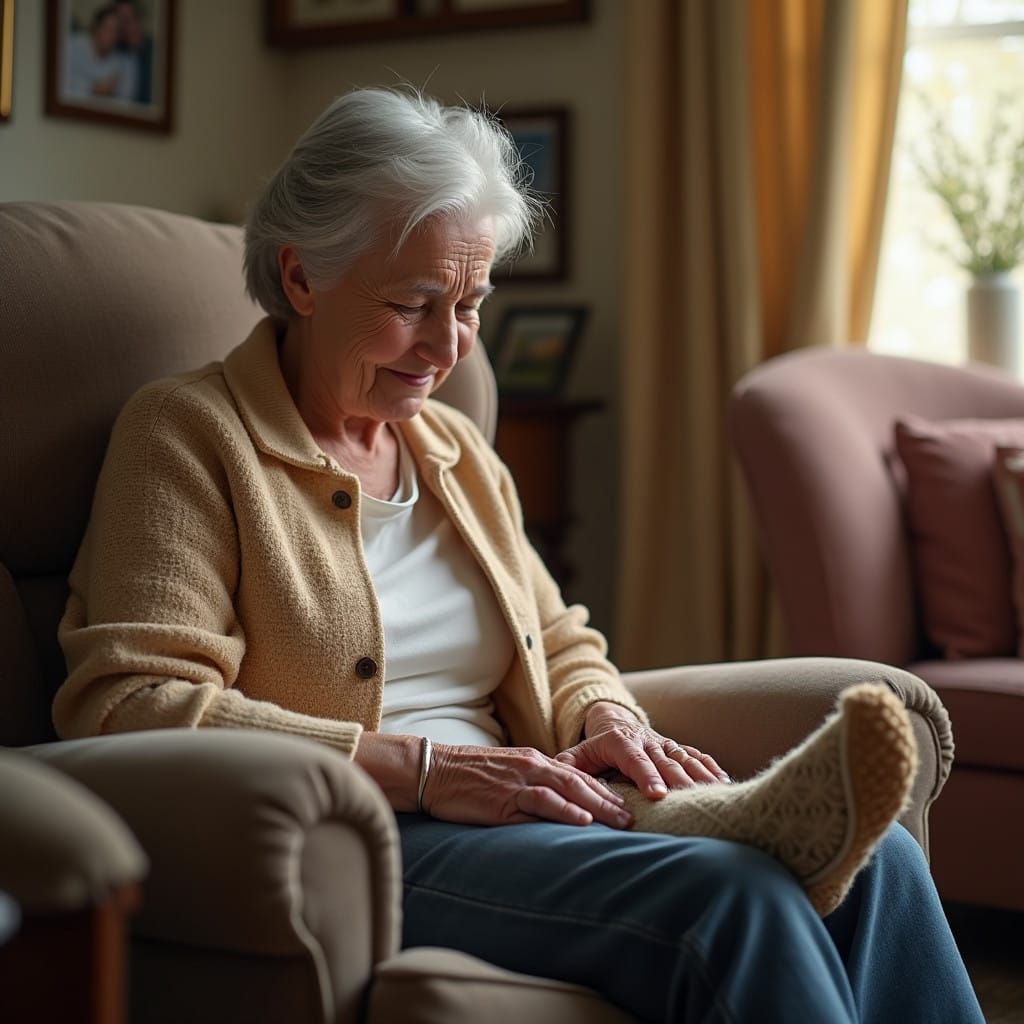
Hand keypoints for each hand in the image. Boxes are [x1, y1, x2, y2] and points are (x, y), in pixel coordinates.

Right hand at [421, 743, 633, 828]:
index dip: (602, 790)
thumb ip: (528, 788)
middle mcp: (531, 767)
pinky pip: (540, 802)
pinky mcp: (504, 798)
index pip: (576, 775)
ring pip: (567, 790)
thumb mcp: (504, 777)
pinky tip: (582, 820)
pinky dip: (564, 810)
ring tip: (621, 821)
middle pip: (580, 781)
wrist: (433, 771)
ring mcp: (519, 781)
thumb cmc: (465, 778)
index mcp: (532, 761)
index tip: (624, 805)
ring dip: (597, 806)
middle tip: (634, 817)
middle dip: (609, 800)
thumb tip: (552, 809)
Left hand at [555, 702, 730, 799]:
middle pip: (664, 761)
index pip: (634, 760)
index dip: (646, 776)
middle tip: (691, 801)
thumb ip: (567, 767)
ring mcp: (664, 743)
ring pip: (684, 758)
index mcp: (619, 742)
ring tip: (715, 795)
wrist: (614, 723)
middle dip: (678, 781)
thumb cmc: (593, 748)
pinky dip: (711, 767)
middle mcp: (645, 740)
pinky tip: (724, 783)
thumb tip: (555, 782)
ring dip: (700, 776)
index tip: (657, 795)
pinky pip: (697, 755)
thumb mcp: (576, 755)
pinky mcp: (677, 748)